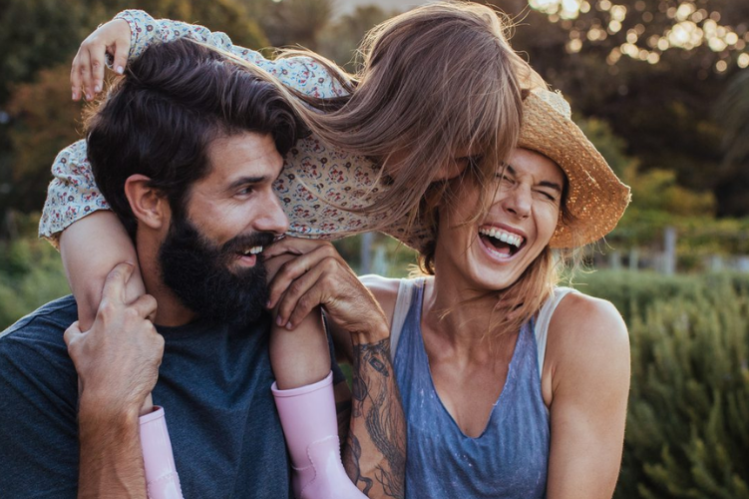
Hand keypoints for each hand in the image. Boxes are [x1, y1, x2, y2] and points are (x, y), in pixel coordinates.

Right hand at [64, 263, 162, 418]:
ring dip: (143, 332)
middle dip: (145, 306)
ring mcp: (146, 329)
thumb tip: (76, 325)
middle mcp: (130, 316)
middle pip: (147, 299)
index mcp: (108, 312)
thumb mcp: (75, 347)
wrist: (112, 395)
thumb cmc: (91, 370)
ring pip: (150, 323)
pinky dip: (149, 347)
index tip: (128, 265)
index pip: (117, 281)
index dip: (123, 270)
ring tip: (130, 351)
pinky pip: (155, 340)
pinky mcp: (158, 343)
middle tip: (138, 318)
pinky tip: (138, 360)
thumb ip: (74, 331)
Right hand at [71, 18, 130, 100]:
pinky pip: (75, 69)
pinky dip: (75, 80)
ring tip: (77, 99)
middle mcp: (85, 46)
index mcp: (96, 43)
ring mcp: (81, 51)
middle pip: (85, 68)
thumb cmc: (121, 36)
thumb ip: (122, 58)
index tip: (98, 91)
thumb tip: (118, 74)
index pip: (96, 63)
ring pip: (77, 69)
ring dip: (77, 84)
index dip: (96, 77)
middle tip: (90, 98)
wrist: (114, 27)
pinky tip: (76, 93)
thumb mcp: (125, 44)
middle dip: (87, 84)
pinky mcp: (80, 55)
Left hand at [266, 238, 388, 341]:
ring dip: (284, 308)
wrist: (364, 313)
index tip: (258, 268)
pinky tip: (291, 325)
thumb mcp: (322, 274)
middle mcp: (325, 252)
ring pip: (294, 289)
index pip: (288, 243)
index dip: (270, 254)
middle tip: (266, 305)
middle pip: (288, 269)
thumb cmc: (339, 295)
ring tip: (279, 321)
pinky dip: (295, 316)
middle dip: (274, 289)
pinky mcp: (329, 284)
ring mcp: (328, 267)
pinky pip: (304, 302)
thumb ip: (304, 265)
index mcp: (321, 245)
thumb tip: (271, 262)